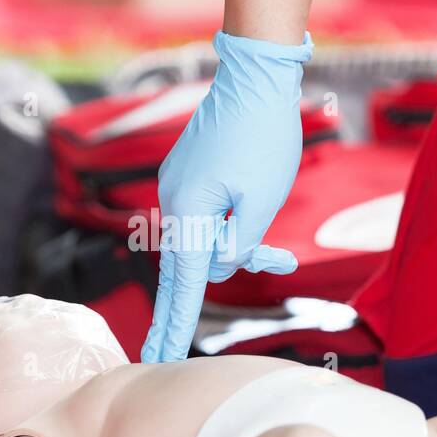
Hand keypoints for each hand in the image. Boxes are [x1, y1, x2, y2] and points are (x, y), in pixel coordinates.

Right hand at [141, 31, 312, 362]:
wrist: (256, 77)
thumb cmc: (265, 138)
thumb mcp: (262, 203)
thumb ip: (238, 245)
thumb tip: (217, 263)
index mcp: (189, 212)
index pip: (180, 283)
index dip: (172, 325)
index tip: (154, 359)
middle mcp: (174, 201)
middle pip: (188, 265)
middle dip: (191, 302)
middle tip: (163, 353)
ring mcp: (178, 187)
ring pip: (203, 240)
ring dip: (236, 252)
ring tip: (282, 258)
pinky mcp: (189, 177)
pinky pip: (205, 218)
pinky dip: (230, 229)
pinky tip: (266, 234)